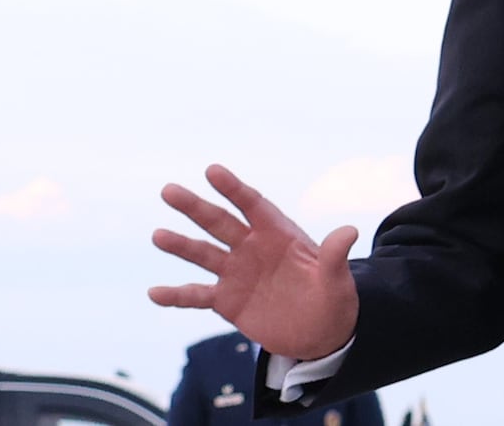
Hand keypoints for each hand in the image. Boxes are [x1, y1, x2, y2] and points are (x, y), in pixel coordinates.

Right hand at [149, 164, 359, 359]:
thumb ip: (335, 257)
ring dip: (181, 245)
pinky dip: (176, 295)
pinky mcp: (227, 301)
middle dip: (195, 207)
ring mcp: (237, 273)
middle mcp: (253, 248)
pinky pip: (196, 295)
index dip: (234, 189)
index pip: (254, 205)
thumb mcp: (337, 280)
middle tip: (168, 190)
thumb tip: (349, 231)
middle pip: (220, 223)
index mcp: (280, 235)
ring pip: (203, 254)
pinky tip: (154, 293)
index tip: (212, 171)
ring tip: (159, 235)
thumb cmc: (333, 299)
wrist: (321, 332)